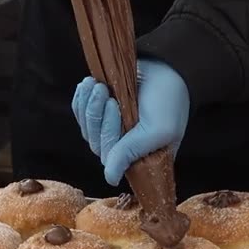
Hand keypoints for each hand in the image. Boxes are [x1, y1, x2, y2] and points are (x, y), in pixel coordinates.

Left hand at [71, 59, 188, 185]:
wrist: (166, 69)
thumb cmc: (168, 101)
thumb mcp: (156, 129)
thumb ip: (132, 152)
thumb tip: (110, 179)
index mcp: (139, 157)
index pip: (111, 154)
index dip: (108, 129)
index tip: (114, 104)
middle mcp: (122, 147)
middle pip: (95, 141)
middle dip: (95, 113)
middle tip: (103, 89)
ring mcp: (109, 130)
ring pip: (86, 127)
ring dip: (87, 103)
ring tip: (97, 84)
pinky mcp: (100, 114)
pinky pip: (80, 113)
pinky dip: (81, 98)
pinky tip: (87, 85)